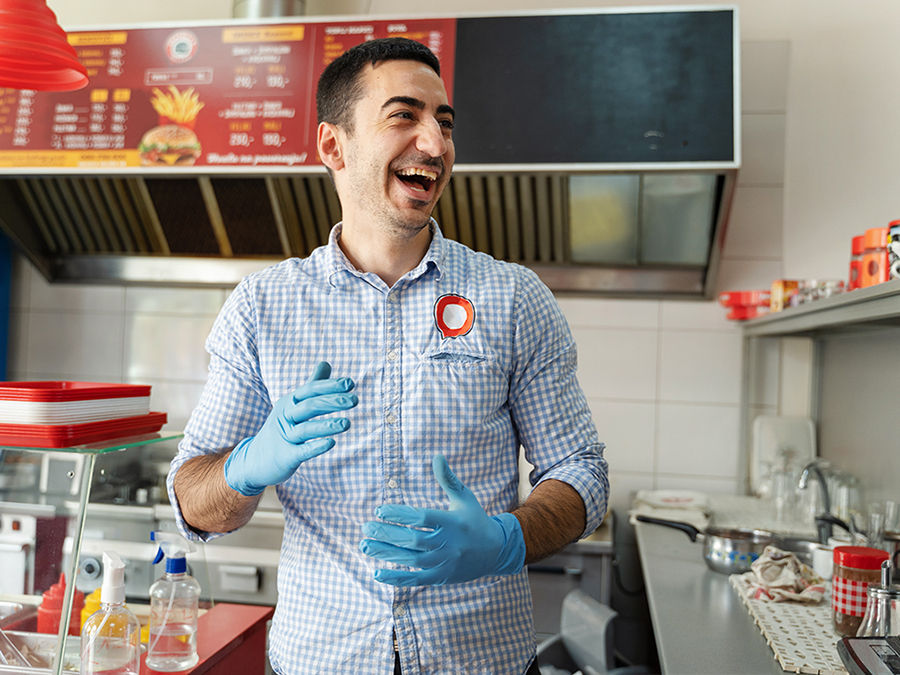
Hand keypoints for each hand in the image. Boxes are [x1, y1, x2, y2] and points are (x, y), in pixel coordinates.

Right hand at [224, 361, 357, 495]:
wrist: (255, 460)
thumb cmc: (281, 429)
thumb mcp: (293, 404)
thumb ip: (312, 385)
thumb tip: (326, 363)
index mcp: (289, 402)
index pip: (310, 390)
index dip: (329, 386)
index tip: (350, 383)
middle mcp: (285, 417)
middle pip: (309, 406)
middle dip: (331, 402)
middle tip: (355, 400)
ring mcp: (285, 437)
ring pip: (305, 429)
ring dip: (327, 426)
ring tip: (347, 424)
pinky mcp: (285, 457)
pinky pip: (301, 451)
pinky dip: (316, 447)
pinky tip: (331, 443)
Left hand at [359, 454, 524, 585]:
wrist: (496, 552)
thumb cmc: (475, 519)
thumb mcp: (464, 497)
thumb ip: (448, 479)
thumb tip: (436, 456)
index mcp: (453, 522)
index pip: (421, 518)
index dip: (399, 514)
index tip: (379, 510)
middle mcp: (449, 544)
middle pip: (413, 540)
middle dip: (387, 534)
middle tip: (365, 528)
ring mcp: (445, 563)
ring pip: (411, 560)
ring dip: (386, 553)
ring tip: (365, 545)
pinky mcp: (441, 578)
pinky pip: (415, 580)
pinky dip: (396, 579)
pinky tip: (376, 573)